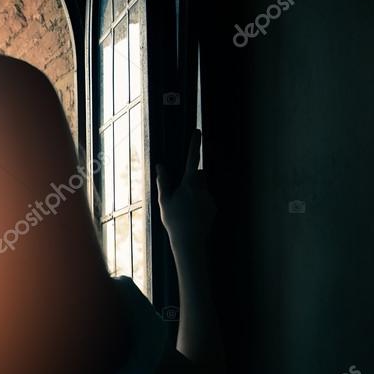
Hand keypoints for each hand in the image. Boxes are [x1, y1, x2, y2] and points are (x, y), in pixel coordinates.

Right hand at [156, 129, 214, 245]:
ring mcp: (209, 198)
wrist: (190, 242)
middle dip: (192, 178)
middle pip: (199, 175)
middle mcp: (202, 188)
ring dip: (194, 193)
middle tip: (180, 193)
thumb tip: (160, 165)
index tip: (197, 131)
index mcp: (189, 184)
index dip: (194, 144)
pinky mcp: (213, 207)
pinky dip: (199, 204)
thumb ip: (163, 181)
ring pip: (202, 188)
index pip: (193, 159)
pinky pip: (206, 200)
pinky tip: (191, 216)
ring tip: (184, 210)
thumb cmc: (174, 221)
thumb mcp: (164, 201)